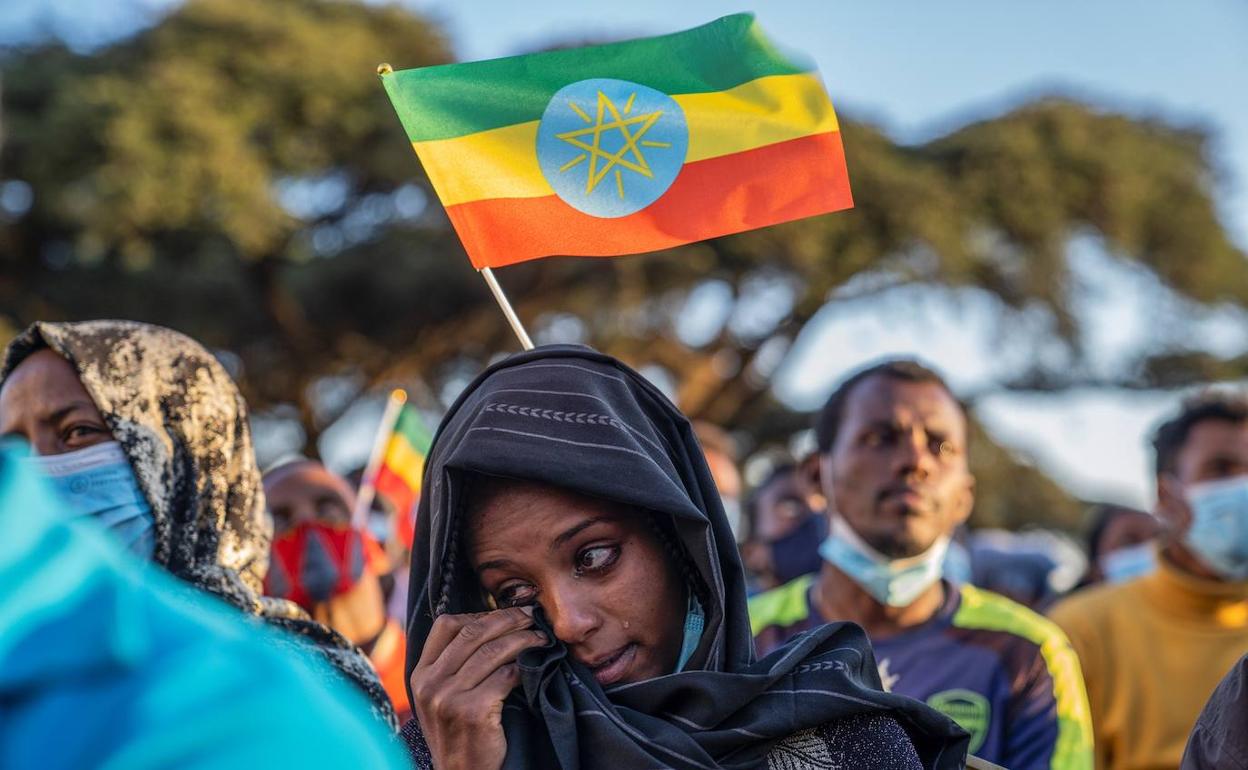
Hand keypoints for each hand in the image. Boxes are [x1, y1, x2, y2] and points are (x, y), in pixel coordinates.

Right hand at [410, 607, 546, 769]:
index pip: (446, 625)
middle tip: (532, 617)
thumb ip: (452, 665)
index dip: (480, 614)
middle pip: (473, 632)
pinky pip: (506, 676)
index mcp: (420, 674)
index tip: (505, 615)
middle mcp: (430, 683)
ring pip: (493, 651)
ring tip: (541, 639)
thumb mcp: (441, 698)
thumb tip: (490, 624)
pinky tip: (535, 667)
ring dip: (523, 640)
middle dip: (508, 619)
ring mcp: (448, 698)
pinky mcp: (472, 712)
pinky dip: (524, 667)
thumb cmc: (459, 734)